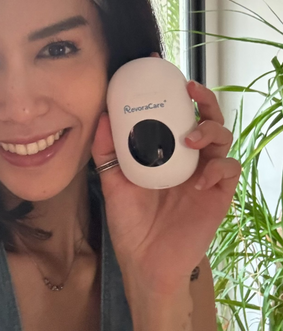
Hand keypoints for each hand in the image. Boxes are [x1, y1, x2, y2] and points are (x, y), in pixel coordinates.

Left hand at [91, 78, 240, 295]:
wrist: (145, 262)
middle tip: (189, 90)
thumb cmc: (130, 223)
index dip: (175, 92)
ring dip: (210, 130)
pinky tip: (198, 179)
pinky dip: (217, 168)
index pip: (176, 114)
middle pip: (207, 118)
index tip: (161, 68)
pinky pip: (228, 171)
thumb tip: (101, 114)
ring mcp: (206, 175)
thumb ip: (107, 150)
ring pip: (224, 138)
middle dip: (204, 99)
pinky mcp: (219, 195)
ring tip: (191, 137)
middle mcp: (189, 159)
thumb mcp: (113, 182)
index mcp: (166, 152)